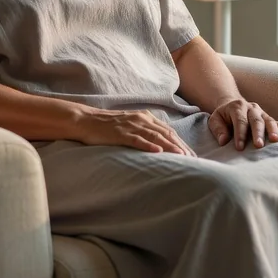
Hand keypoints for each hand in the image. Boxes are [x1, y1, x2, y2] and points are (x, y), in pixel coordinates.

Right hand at [76, 108, 196, 155]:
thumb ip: (144, 131)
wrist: (86, 120)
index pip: (168, 131)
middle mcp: (141, 119)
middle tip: (192, 160)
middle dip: (180, 146)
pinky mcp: (120, 133)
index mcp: (145, 117)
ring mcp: (131, 125)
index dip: (181, 142)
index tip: (191, 155)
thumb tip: (159, 145)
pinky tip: (157, 151)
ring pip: (154, 136)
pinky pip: (137, 139)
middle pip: (165, 133)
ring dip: (169, 146)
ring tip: (181, 156)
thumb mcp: (130, 125)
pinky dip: (148, 145)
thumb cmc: (108, 126)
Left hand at [207, 98, 277, 150]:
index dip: (240, 134)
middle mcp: (251, 107)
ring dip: (273, 130)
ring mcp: (261, 112)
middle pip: (256, 120)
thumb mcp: (215, 119)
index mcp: (237, 107)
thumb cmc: (223, 116)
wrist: (232, 105)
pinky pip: (277, 123)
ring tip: (276, 140)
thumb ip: (218, 129)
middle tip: (259, 145)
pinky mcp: (268, 118)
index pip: (240, 121)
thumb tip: (223, 141)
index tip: (239, 148)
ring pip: (269, 120)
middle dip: (258, 133)